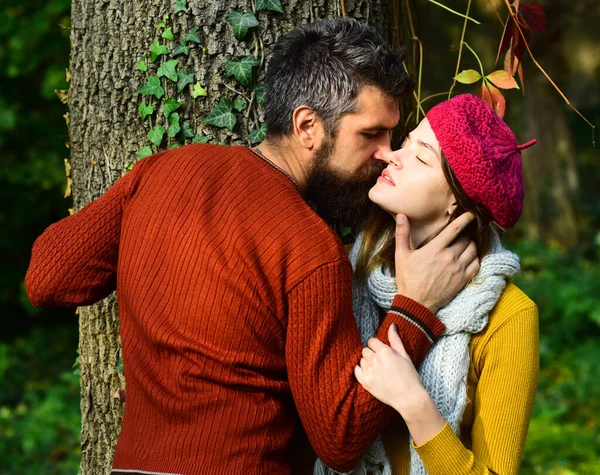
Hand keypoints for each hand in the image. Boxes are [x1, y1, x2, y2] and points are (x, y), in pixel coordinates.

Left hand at [355, 325, 445, 443]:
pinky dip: (361, 371)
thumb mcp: (404, 355)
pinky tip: (370, 375)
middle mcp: (375, 359)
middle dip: (371, 355)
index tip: (382, 354)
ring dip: (367, 363)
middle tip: (381, 363)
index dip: (376, 347)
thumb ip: (395, 340)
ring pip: (361, 360)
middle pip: (365, 350)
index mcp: (385, 351)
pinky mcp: (365, 382)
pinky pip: (356, 371)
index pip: (371, 341)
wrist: (409, 397)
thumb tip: (391, 325)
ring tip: (378, 371)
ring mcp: (369, 371)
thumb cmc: (409, 376)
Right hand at [394, 213, 479, 312]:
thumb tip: (401, 216)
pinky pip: (476, 264)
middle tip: (462, 232)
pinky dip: (475, 258)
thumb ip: (402, 234)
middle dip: (466, 233)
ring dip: (471, 244)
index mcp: (435, 249)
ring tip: (466, 243)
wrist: (416, 303)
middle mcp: (450, 257)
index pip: (455, 229)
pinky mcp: (463, 280)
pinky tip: (470, 257)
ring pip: (473, 250)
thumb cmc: (408, 278)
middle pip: (466, 239)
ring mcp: (458, 269)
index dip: (465, 219)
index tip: (470, 214)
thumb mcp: (401, 255)